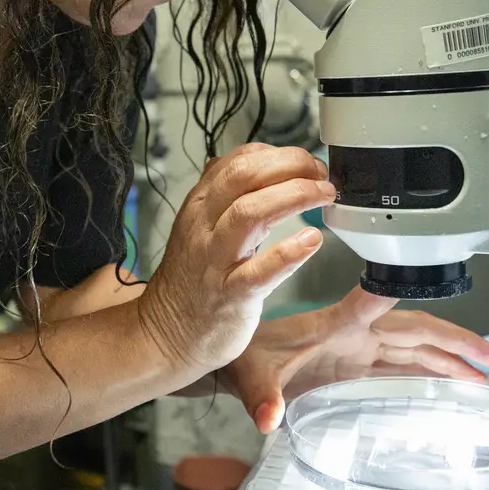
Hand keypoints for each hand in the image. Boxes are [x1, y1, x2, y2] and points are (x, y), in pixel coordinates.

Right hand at [136, 144, 334, 383]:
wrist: (165, 334)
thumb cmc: (191, 281)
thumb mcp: (200, 228)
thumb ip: (225, 194)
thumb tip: (254, 161)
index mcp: (199, 206)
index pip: (237, 161)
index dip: (279, 155)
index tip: (306, 162)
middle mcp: (203, 227)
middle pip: (243, 176)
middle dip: (289, 165)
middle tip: (321, 173)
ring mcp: (215, 261)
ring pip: (249, 213)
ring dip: (293, 196)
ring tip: (324, 195)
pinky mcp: (230, 296)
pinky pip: (259, 272)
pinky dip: (289, 253)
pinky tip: (313, 240)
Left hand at [222, 286, 488, 431]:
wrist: (233, 359)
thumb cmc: (243, 358)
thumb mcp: (251, 377)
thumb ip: (261, 398)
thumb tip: (268, 419)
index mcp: (335, 328)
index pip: (373, 308)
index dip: (404, 300)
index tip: (430, 289)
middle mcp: (355, 336)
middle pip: (416, 331)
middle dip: (456, 343)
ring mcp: (360, 351)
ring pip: (417, 349)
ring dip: (452, 360)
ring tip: (486, 374)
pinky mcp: (358, 366)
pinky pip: (404, 366)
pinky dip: (432, 373)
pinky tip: (454, 383)